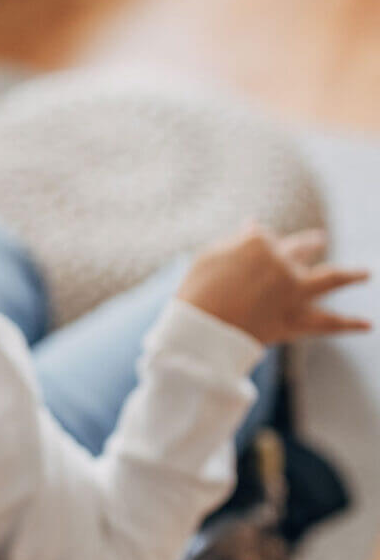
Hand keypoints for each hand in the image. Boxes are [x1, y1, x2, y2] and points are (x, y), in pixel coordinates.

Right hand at [178, 223, 370, 343]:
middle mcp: (283, 263)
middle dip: (310, 244)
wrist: (200, 332)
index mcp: (259, 242)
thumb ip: (235, 242)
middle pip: (302, 249)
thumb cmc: (196, 291)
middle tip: (319, 240)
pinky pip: (328, 322)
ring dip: (351, 275)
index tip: (240, 260)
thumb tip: (253, 227)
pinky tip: (368, 324)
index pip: (264, 239)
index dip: (252, 247)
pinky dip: (349, 324)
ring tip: (366, 274)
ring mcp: (294, 291)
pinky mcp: (297, 320)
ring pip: (331, 279)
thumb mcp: (208, 257)